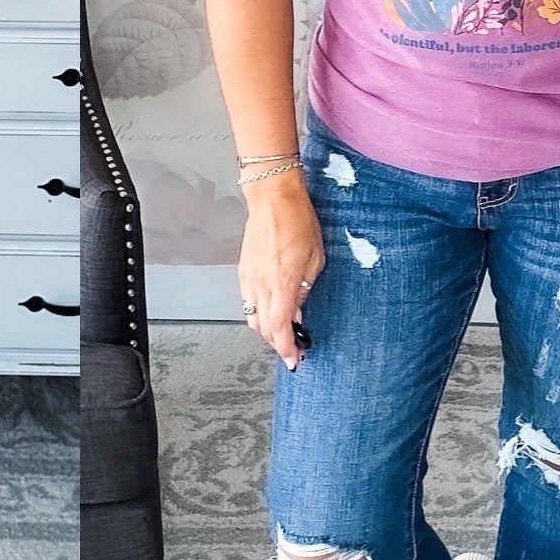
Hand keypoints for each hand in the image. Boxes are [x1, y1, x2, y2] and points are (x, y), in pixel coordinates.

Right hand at [238, 175, 324, 368]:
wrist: (273, 199)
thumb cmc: (297, 222)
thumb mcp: (315, 259)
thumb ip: (304, 290)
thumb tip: (297, 313)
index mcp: (281, 282)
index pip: (279, 327)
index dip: (286, 348)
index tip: (293, 360)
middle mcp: (260, 283)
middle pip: (262, 328)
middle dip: (277, 344)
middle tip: (292, 350)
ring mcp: (248, 277)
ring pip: (252, 317)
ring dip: (266, 330)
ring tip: (283, 333)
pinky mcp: (243, 270)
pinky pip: (247, 301)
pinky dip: (258, 313)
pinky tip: (271, 311)